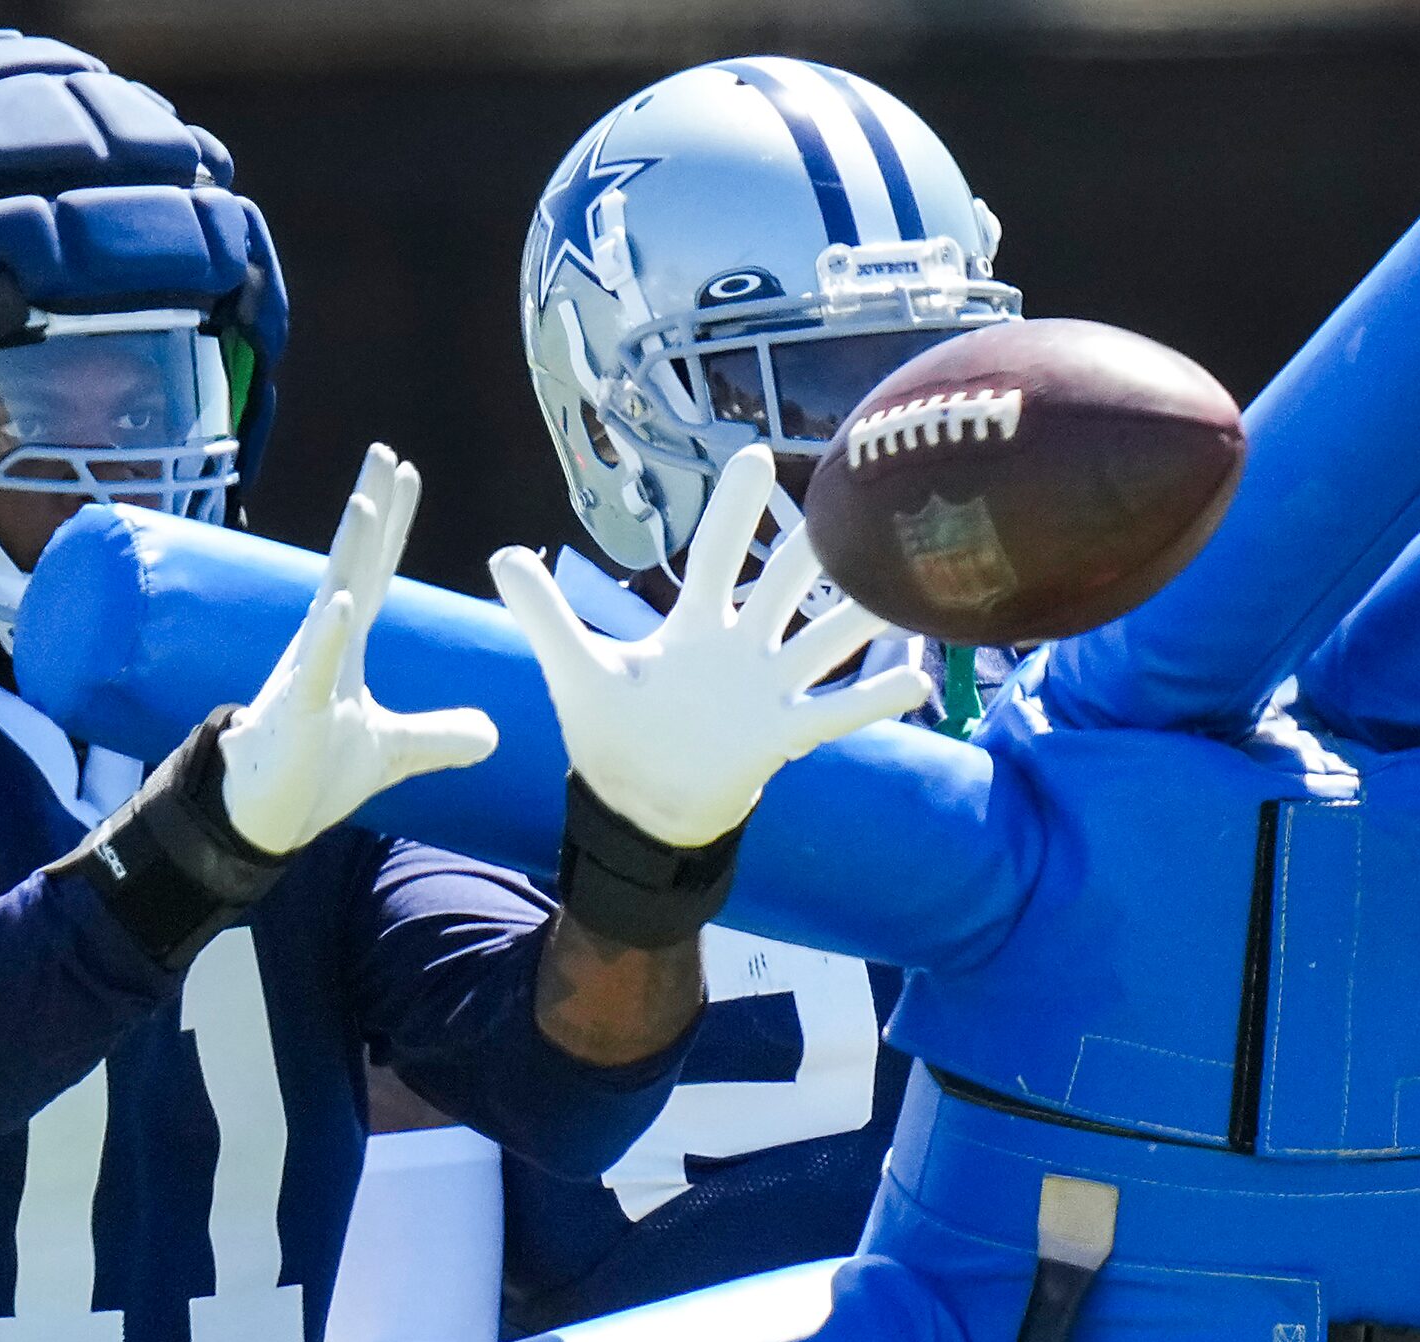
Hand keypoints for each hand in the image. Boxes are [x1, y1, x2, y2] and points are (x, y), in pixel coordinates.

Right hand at [219, 445, 499, 854]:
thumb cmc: (314, 773)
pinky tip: (340, 603)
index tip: (405, 472)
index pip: (375, 571)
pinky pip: (314, 667)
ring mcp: (308, 673)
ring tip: (365, 505)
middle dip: (370, 510)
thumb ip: (439, 735)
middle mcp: (324, 644)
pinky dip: (328, 636)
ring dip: (348, 555)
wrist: (262, 816)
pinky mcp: (297, 711)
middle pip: (353, 565)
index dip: (391, 524)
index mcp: (345, 645)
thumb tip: (492, 734)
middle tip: (384, 453)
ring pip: (331, 600)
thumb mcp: (393, 752)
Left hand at [490, 445, 929, 849]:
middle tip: (849, 499)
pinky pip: (836, 712)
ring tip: (900, 579)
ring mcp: (768, 688)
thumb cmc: (612, 735)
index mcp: (694, 625)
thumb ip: (546, 614)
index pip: (719, 554)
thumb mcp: (575, 668)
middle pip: (784, 585)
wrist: (638, 809)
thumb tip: (501, 555)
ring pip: (824, 640)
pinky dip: (876, 698)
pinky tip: (918, 680)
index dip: (736, 509)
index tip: (754, 455)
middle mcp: (740, 646)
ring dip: (860, 614)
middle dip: (813, 548)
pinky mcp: (783, 734)